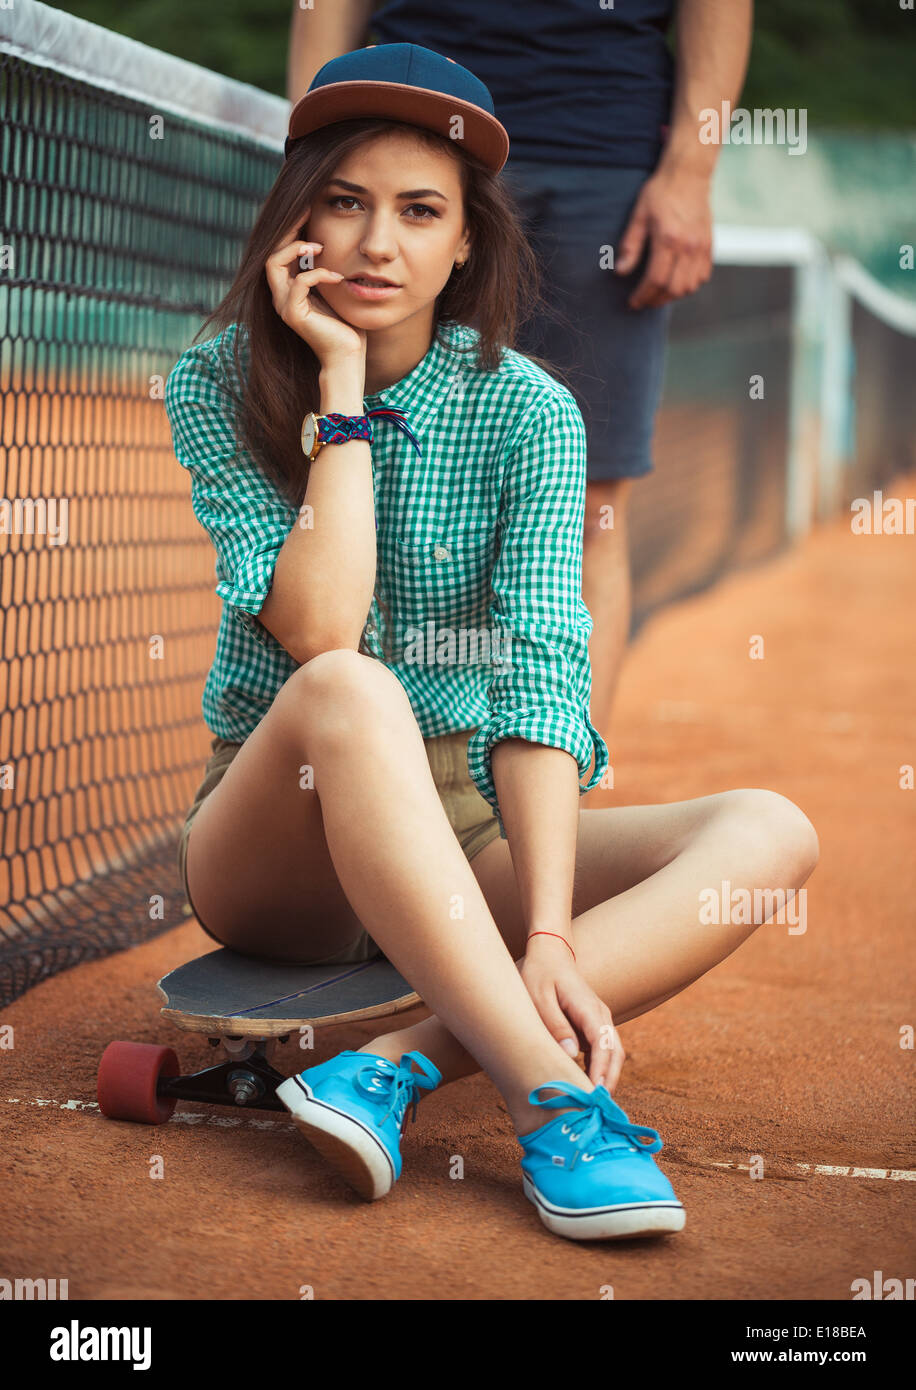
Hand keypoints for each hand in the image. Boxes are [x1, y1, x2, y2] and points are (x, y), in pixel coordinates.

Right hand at [264, 213, 366, 370]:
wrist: (348, 356)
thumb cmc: (346, 325)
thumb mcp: (334, 289)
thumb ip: (325, 269)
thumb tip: (328, 243)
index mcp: (288, 289)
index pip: (279, 251)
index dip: (290, 230)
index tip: (308, 210)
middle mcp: (280, 296)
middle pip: (270, 252)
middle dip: (288, 231)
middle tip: (308, 213)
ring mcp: (284, 306)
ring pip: (274, 263)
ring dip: (296, 249)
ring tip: (319, 247)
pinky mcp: (293, 315)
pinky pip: (299, 282)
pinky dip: (318, 274)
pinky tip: (337, 276)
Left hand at [519, 935, 624, 1091]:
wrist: (550, 954)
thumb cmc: (540, 975)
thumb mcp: (539, 998)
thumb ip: (555, 1025)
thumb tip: (571, 1054)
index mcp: (589, 1008)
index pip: (603, 1043)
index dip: (602, 1070)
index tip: (596, 1093)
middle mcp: (601, 1015)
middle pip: (615, 1053)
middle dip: (610, 1081)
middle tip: (598, 1109)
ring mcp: (600, 1020)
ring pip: (612, 1054)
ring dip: (607, 1077)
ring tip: (593, 1104)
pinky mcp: (593, 1026)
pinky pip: (603, 1051)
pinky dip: (600, 1070)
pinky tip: (586, 1087)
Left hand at [615, 164, 712, 309]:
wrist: (689, 174)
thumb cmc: (660, 192)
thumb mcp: (639, 215)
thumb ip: (630, 245)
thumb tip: (620, 271)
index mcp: (668, 239)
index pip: (656, 280)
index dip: (643, 296)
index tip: (633, 302)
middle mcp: (688, 246)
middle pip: (674, 288)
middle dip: (656, 300)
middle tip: (643, 301)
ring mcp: (701, 247)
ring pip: (690, 286)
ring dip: (673, 295)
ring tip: (658, 294)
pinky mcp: (709, 245)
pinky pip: (702, 276)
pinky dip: (689, 285)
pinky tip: (676, 283)